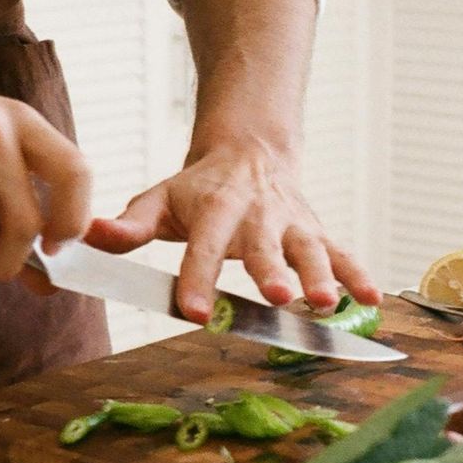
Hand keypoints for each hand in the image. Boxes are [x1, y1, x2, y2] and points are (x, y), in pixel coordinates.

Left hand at [84, 138, 380, 321]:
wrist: (251, 150)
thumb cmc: (198, 187)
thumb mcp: (159, 198)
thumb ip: (129, 224)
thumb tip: (89, 237)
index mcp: (214, 208)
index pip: (203, 247)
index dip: (197, 279)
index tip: (194, 312)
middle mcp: (258, 215)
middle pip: (266, 247)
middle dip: (272, 272)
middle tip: (279, 297)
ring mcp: (293, 223)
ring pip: (311, 249)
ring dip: (322, 276)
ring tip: (327, 304)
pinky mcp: (318, 232)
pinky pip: (343, 253)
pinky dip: (360, 275)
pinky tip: (373, 301)